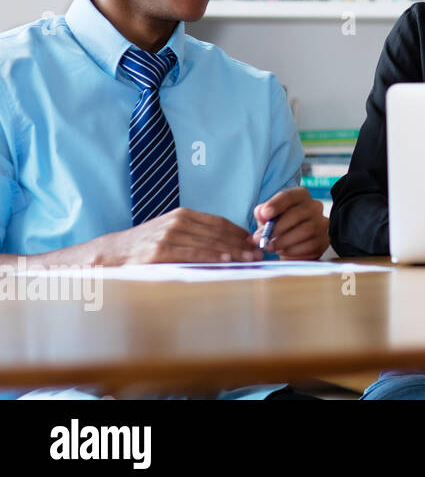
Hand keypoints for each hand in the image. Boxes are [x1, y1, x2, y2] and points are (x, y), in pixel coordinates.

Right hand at [102, 207, 263, 264]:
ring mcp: (168, 236)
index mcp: (183, 215)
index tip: (257, 243)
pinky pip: (192, 254)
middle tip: (260, 254)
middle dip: (242, 244)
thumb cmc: (146, 246)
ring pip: (209, 243)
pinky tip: (226, 261)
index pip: (221, 223)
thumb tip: (229, 247)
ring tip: (250, 260)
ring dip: (233, 252)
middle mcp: (178, 222)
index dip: (241, 233)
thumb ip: (197, 236)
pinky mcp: (160, 251)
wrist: (111, 254)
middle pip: (219, 233)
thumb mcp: (172, 234)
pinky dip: (211, 257)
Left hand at [252, 187, 328, 259]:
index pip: (289, 196)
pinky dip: (294, 250)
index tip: (265, 214)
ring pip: (305, 230)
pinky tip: (284, 252)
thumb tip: (261, 213)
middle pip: (298, 213)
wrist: (290, 246)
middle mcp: (314, 206)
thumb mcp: (267, 219)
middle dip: (278, 227)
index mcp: (300, 196)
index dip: (277, 204)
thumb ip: (262, 213)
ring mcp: (322, 223)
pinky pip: (311, 245)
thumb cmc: (279, 227)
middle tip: (263, 238)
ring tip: (270, 247)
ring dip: (284, 241)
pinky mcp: (325, 240)